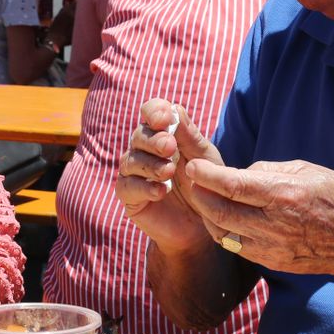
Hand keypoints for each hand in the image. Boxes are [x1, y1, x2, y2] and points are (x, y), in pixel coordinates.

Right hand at [114, 99, 223, 252]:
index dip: (154, 111)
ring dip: (150, 164)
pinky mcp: (130, 197)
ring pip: (130, 160)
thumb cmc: (204, 186)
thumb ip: (190, 137)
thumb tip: (175, 108)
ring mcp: (134, 173)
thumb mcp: (205, 160)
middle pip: (139, 135)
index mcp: (163, 134)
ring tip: (168, 172)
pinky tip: (162, 191)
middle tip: (169, 147)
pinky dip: (144, 187)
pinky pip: (128, 187)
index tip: (165, 119)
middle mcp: (144, 150)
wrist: (201, 225)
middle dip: (154, 140)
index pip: (150, 113)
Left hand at [178, 158, 333, 275]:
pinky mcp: (272, 262)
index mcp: (283, 195)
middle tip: (190, 181)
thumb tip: (239, 174)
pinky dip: (223, 231)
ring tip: (203, 199)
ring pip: (222, 233)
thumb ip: (268, 171)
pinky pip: (236, 247)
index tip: (192, 165)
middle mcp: (274, 224)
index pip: (232, 186)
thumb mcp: (307, 170)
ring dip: (207, 215)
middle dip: (198, 195)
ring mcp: (271, 247)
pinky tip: (223, 218)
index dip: (206, 176)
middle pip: (219, 211)